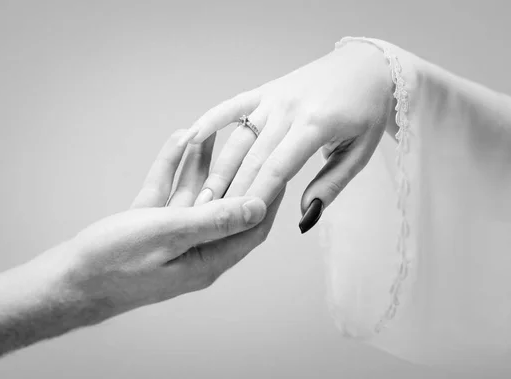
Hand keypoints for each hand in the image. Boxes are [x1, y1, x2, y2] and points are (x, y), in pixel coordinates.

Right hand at [39, 130, 283, 325]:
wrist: (65, 280)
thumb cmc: (113, 263)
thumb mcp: (167, 236)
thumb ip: (213, 221)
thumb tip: (257, 208)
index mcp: (206, 260)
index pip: (250, 226)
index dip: (267, 194)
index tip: (279, 162)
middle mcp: (194, 249)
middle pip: (224, 204)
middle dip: (237, 168)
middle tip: (249, 135)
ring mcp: (171, 237)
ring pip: (195, 193)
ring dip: (204, 162)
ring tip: (216, 128)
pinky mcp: (149, 225)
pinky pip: (168, 191)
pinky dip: (173, 168)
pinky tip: (180, 141)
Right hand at [186, 42, 393, 231]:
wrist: (366, 67)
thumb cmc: (365, 113)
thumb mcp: (360, 152)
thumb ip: (331, 184)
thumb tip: (306, 215)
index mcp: (316, 125)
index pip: (277, 169)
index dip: (255, 196)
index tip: (236, 221)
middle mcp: (289, 109)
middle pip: (252, 158)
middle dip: (230, 190)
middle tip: (207, 217)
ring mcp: (273, 97)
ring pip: (238, 138)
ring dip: (218, 168)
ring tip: (200, 195)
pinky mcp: (264, 90)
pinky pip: (232, 106)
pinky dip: (210, 120)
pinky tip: (191, 137)